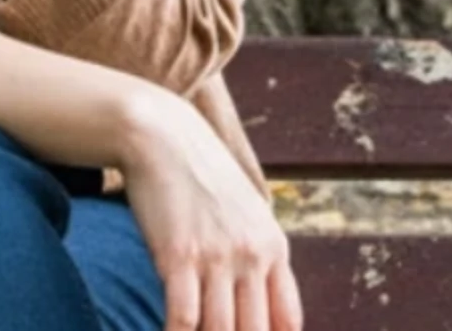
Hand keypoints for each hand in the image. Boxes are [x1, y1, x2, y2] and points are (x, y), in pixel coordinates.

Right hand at [116, 92, 302, 330]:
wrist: (164, 138)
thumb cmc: (203, 180)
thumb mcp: (248, 214)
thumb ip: (259, 256)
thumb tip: (259, 299)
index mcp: (273, 249)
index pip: (287, 320)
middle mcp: (252, 256)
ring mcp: (216, 258)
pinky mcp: (178, 257)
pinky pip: (183, 318)